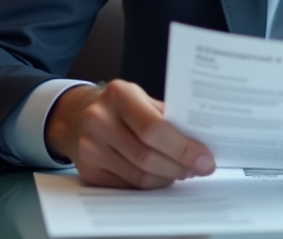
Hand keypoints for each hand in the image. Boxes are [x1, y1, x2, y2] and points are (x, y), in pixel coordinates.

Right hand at [44, 79, 216, 188]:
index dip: (183, 148)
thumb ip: (167, 116)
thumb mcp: (141, 98)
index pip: (154, 128)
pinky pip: (127, 186)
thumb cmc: (119, 106)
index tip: (205, 160)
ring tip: (183, 171)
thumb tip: (202, 141)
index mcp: (119, 95)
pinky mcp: (87, 170)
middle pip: (147, 156)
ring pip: (139, 177)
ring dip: (167, 178)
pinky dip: (149, 185)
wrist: (77, 115)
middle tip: (199, 169)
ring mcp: (89, 147)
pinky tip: (161, 176)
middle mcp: (99, 120)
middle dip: (179, 166)